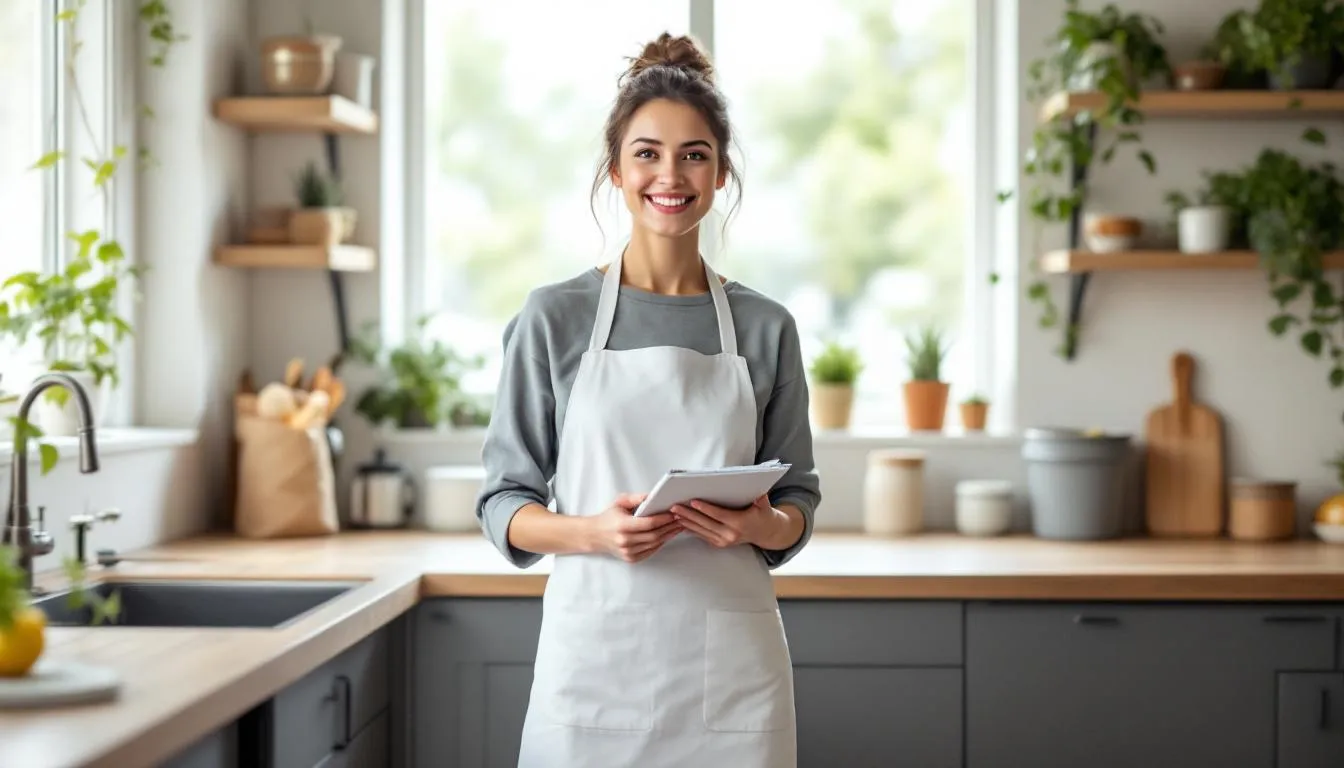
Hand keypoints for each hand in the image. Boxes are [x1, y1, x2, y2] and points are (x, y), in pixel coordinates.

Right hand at [586, 493, 681, 562]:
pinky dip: (660, 543)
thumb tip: (653, 496)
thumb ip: (636, 498)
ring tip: (678, 527)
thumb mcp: (619, 502)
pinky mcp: (631, 558)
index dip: (663, 519)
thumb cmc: (608, 517)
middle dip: (670, 527)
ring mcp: (628, 552)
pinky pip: (650, 551)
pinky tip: (667, 535)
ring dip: (668, 535)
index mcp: (622, 525)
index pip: (648, 523)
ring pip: (654, 544)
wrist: (595, 535)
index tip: (674, 513)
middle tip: (681, 519)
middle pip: (654, 535)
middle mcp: (625, 541)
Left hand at [670, 495, 784, 549]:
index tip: (693, 502)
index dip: (705, 508)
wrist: (765, 533)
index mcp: (739, 524)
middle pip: (705, 523)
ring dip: (686, 522)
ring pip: (701, 531)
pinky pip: (702, 535)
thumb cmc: (763, 515)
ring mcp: (723, 541)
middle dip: (688, 515)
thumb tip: (759, 494)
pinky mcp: (719, 544)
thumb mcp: (765, 506)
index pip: (718, 515)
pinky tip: (681, 523)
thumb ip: (762, 500)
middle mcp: (730, 535)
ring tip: (673, 514)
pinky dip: (691, 529)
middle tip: (674, 507)